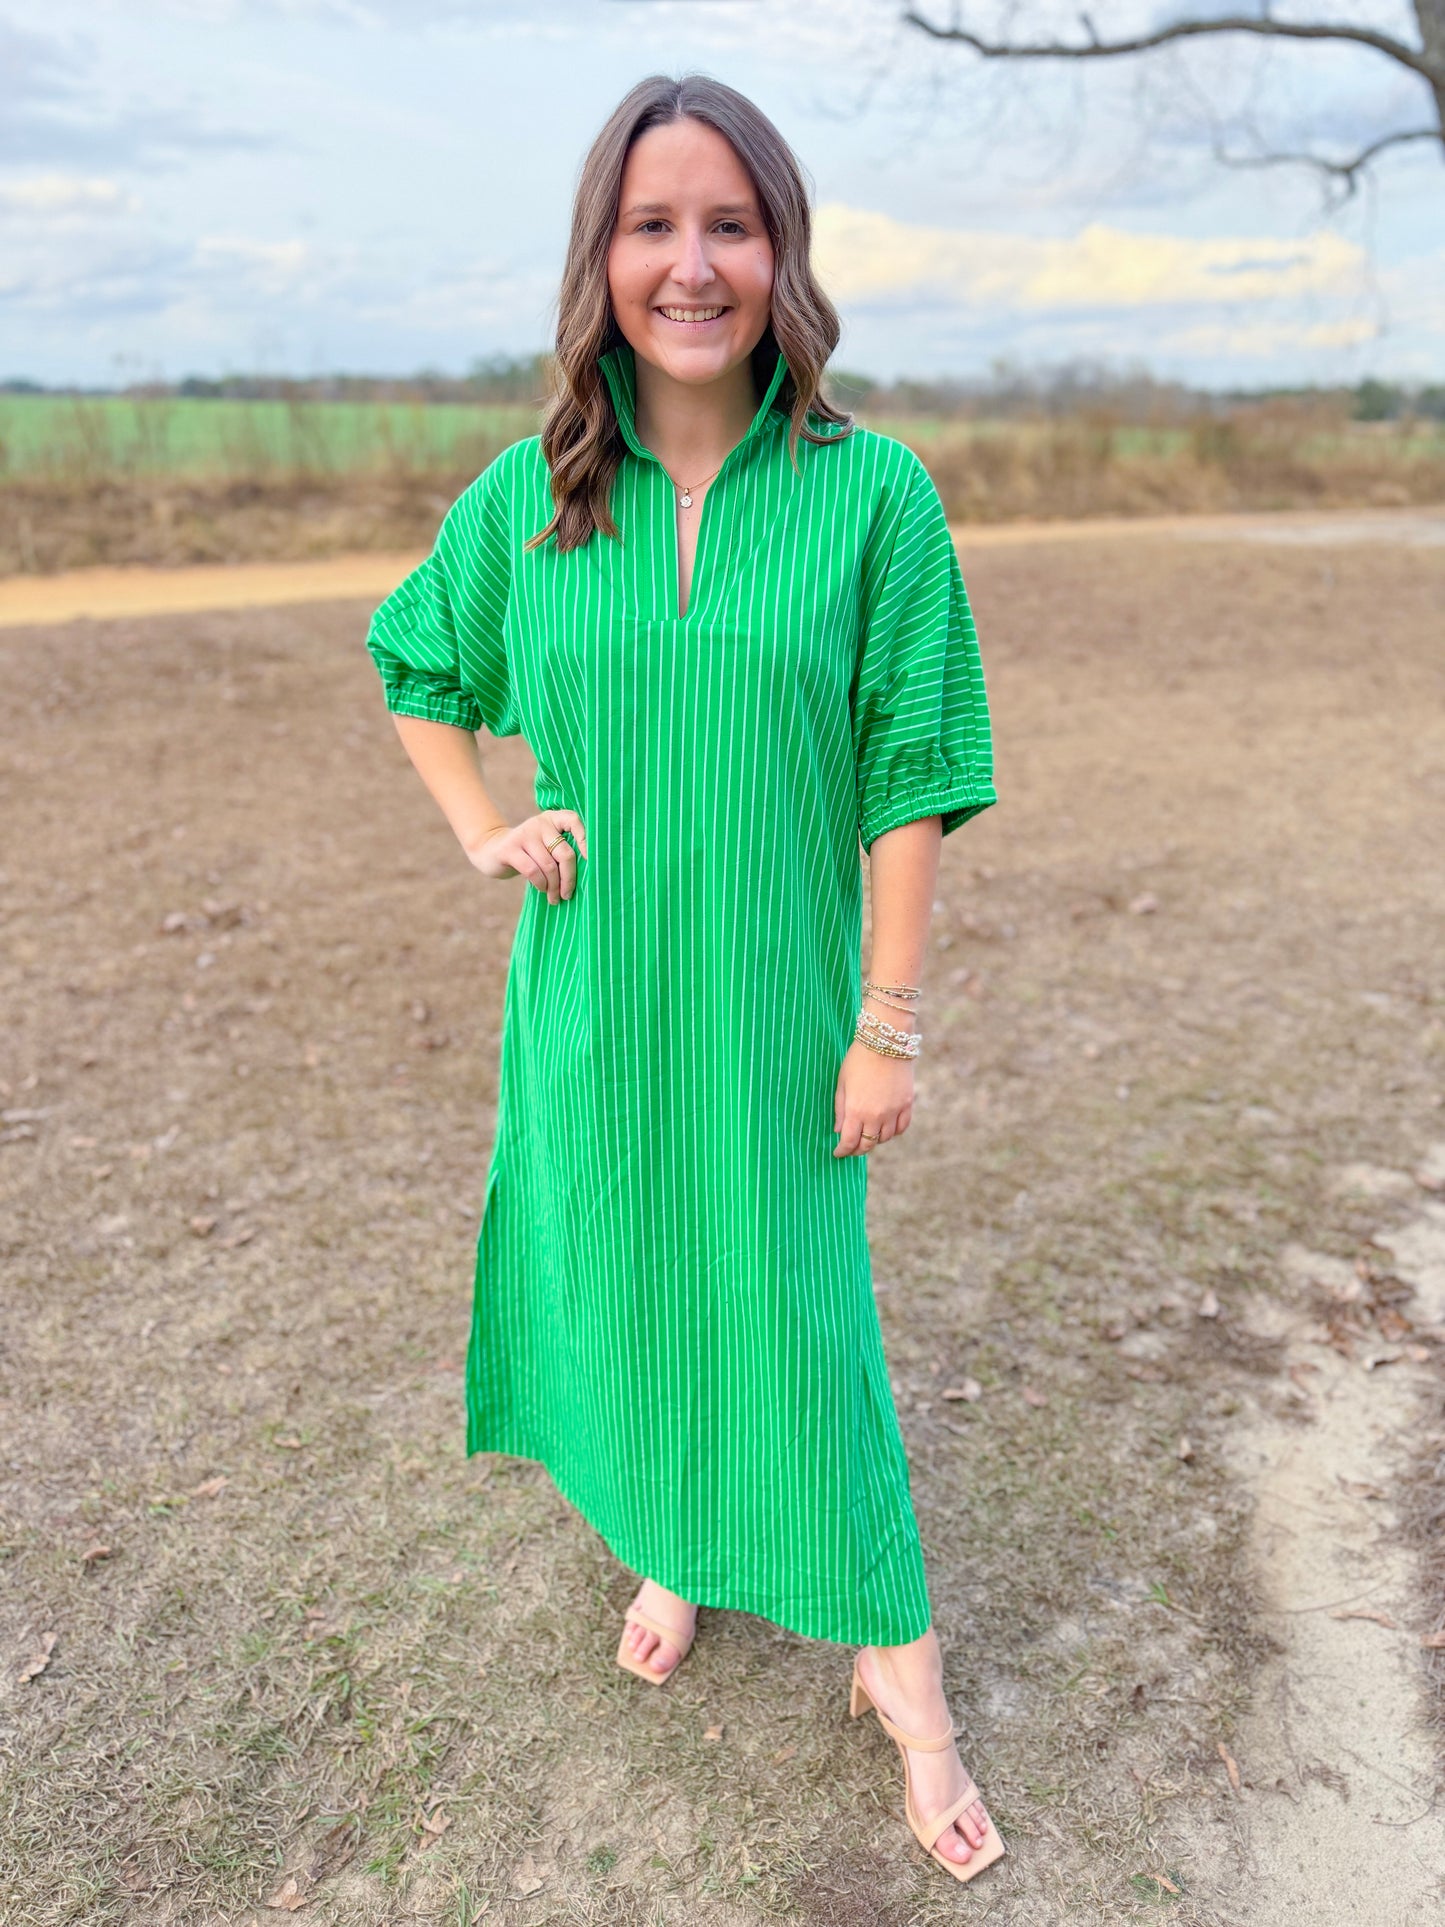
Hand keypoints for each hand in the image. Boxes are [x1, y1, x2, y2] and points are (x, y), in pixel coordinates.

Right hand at [465, 810, 588, 903]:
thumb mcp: (546, 845)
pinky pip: (533, 871)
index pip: (574, 821)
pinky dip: (540, 884)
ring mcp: (524, 834)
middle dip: (569, 878)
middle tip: (568, 894)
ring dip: (554, 886)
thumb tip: (588, 874)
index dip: (585, 840)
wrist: (492, 850)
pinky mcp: (510, 848)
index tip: (590, 861)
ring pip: (549, 866)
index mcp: (553, 819)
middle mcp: (540, 823)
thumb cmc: (529, 853)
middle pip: (565, 853)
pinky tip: (541, 889)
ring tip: (554, 897)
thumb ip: (562, 851)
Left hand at [833, 1037, 914, 1156]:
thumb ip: (840, 1109)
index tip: (838, 1152)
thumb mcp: (842, 1083)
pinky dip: (894, 1132)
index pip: (849, 1142)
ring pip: (885, 1138)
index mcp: (856, 1110)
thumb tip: (839, 1130)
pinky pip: (902, 1127)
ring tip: (868, 1135)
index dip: (842, 1151)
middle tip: (852, 1149)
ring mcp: (894, 1111)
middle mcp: (876, 1115)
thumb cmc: (858, 1059)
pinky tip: (886, 1129)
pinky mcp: (907, 1103)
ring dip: (875, 1140)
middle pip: (868, 1144)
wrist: (885, 1041)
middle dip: (857, 1150)